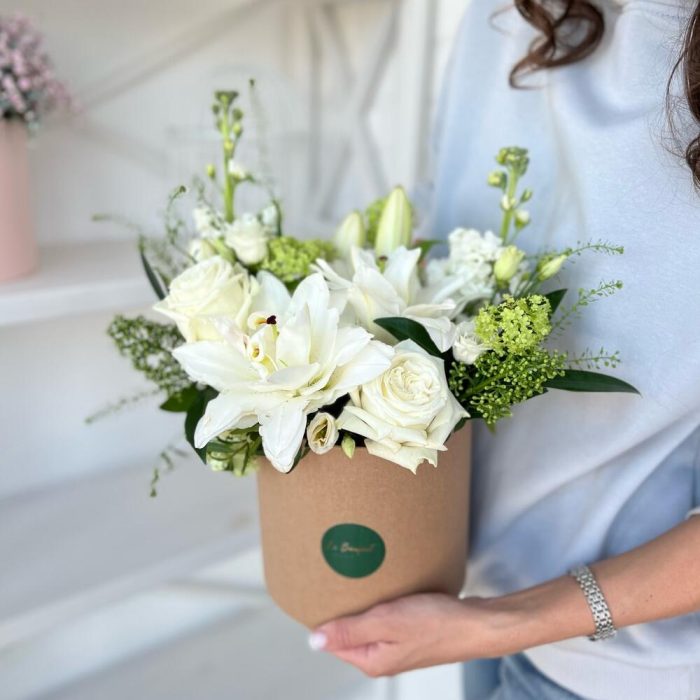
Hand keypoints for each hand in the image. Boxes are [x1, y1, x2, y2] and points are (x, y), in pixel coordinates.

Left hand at [308, 593, 502, 677]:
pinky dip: (383, 603)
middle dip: (344, 610)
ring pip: (368, 624)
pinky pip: (387, 619)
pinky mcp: (413, 633)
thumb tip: (314, 641)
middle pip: (350, 633)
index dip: (325, 617)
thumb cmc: (437, 624)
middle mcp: (383, 657)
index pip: (334, 642)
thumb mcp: (387, 622)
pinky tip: (386, 589)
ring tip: (361, 583)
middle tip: (340, 583)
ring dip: (364, 605)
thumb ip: (350, 630)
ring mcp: (399, 646)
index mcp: (372, 660)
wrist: (479, 624)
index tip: (322, 594)